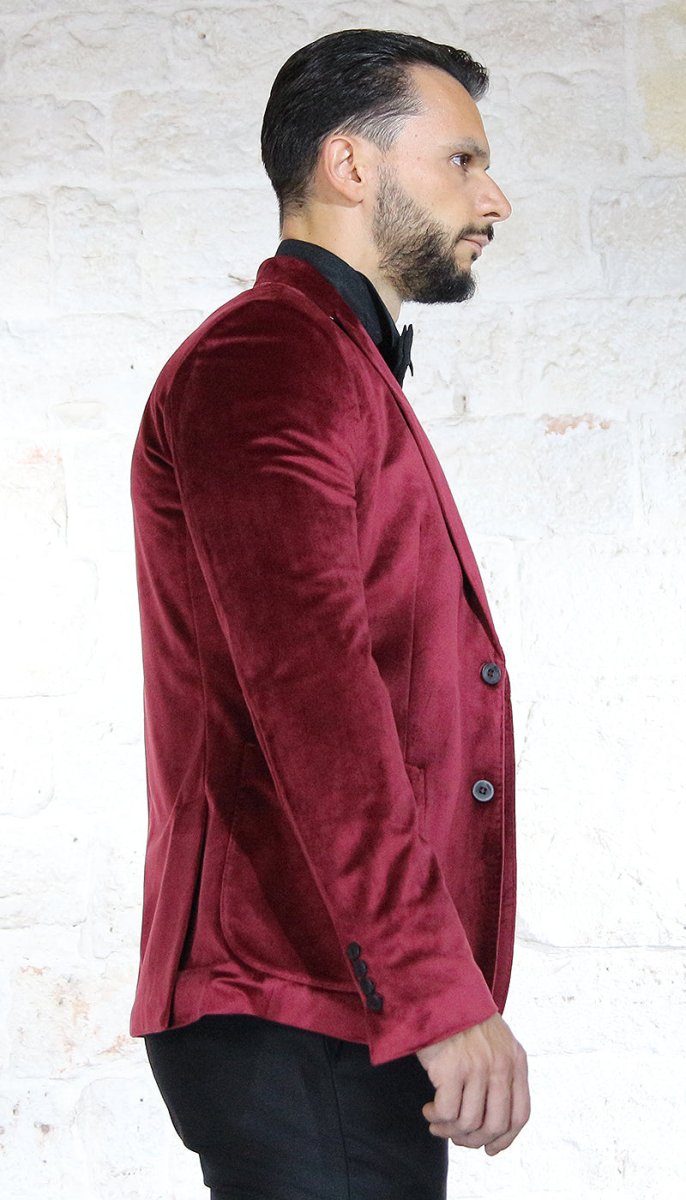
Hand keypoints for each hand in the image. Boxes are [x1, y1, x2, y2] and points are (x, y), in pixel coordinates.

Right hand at [416, 1012, 529, 1155]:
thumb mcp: (495, 1042)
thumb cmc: (462, 1020)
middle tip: (457, 1137)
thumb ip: (501, 1073)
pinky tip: (429, 1110)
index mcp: (515, 1060)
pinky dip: (436, 1118)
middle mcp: (500, 1065)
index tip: (489, 1149)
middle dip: (474, 1140)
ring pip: (468, 1123)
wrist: (438, 992)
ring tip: (437, 1124)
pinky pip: (447, 1112)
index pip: (520, 1114)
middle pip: (495, 1125)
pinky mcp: (451, 1068)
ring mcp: (477, 1067)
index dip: (505, 1139)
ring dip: (450, 1132)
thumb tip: (492, 1125)